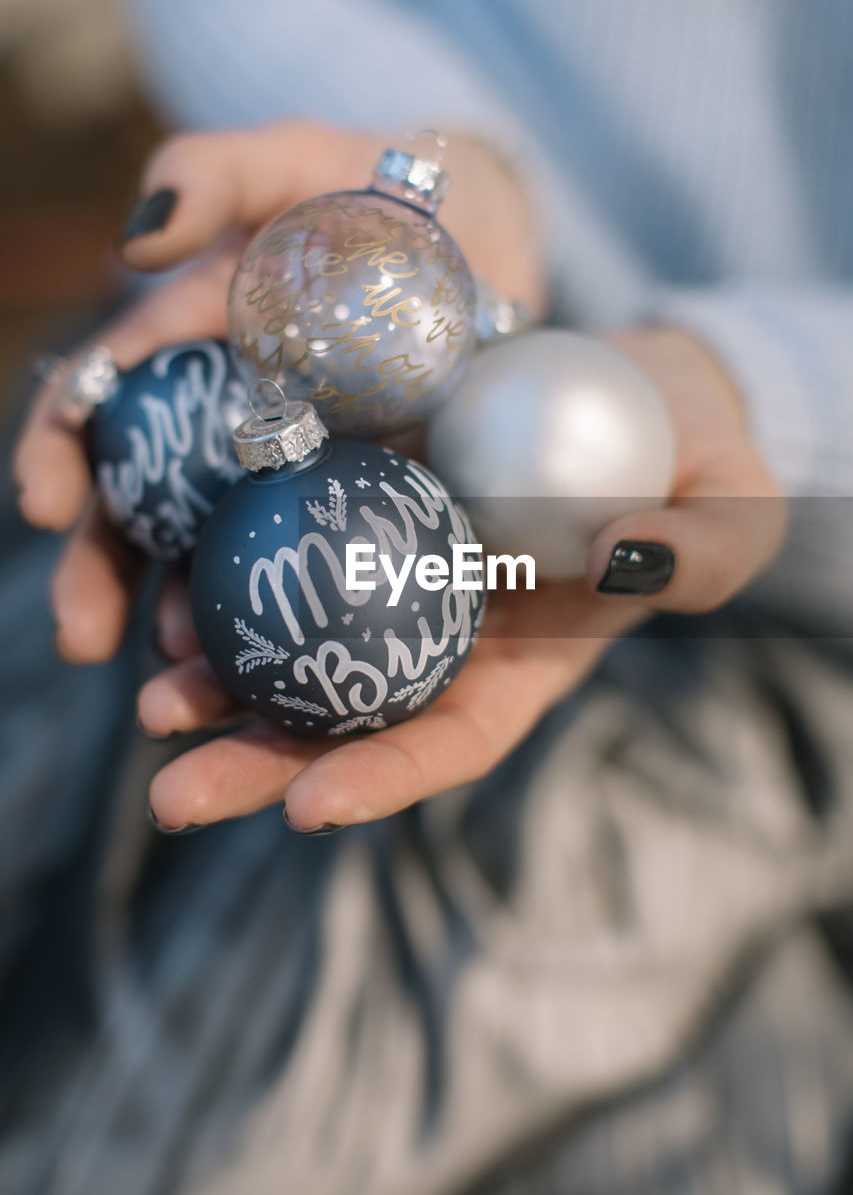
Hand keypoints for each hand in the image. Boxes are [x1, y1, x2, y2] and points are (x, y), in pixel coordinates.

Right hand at [12, 121, 543, 662]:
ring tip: (169, 682)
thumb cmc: (373, 193)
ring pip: (217, 566)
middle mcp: (216, 434)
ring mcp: (288, 482)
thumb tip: (141, 238)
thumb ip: (217, 173)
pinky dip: (292, 625)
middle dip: (99, 578)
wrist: (477, 243)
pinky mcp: (361, 512)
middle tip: (82, 637)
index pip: (97, 412)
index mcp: (180, 359)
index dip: (58, 455)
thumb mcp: (295, 160)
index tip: (46, 503)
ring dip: (183, 627)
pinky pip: (320, 576)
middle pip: (140, 515)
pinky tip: (281, 675)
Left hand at [138, 325, 785, 833]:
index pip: (451, 739)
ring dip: (218, 672)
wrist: (645, 386)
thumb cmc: (702, 466)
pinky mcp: (364, 489)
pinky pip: (291, 532)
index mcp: (522, 662)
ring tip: (150, 694)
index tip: (310, 808)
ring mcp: (395, 563)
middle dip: (259, 761)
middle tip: (171, 795)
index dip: (384, 777)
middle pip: (347, 714)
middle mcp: (443, 628)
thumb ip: (692, 553)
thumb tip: (620, 557)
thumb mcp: (728, 514)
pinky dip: (234, 560)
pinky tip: (171, 576)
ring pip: (298, 637)